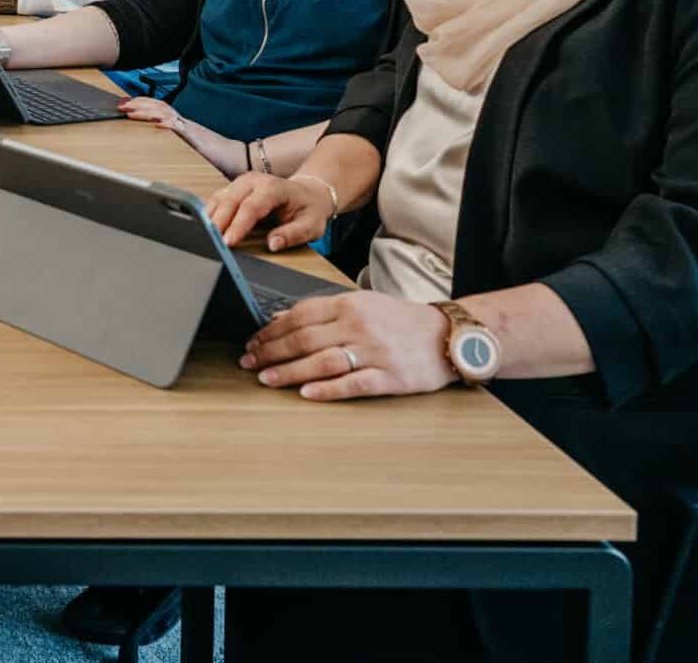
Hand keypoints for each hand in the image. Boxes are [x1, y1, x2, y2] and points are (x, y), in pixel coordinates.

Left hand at [118, 98, 246, 175]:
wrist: (240, 159)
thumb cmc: (218, 156)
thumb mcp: (192, 148)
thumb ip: (178, 144)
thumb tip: (161, 143)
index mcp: (182, 125)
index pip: (160, 109)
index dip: (142, 104)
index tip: (126, 104)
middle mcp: (185, 123)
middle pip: (159, 106)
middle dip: (138, 104)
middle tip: (120, 104)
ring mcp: (191, 128)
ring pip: (166, 113)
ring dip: (146, 110)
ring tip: (131, 110)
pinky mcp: (198, 137)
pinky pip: (181, 128)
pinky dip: (167, 124)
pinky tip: (156, 123)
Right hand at [204, 171, 333, 251]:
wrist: (308, 193)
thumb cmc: (309, 210)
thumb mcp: (311, 226)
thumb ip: (293, 235)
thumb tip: (273, 244)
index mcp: (274, 188)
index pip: (251, 207)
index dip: (237, 225)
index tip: (228, 242)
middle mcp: (254, 181)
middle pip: (230, 201)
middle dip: (218, 223)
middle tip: (211, 244)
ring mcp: (241, 183)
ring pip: (219, 199)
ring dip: (211, 219)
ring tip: (205, 238)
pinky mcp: (234, 188)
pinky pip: (217, 200)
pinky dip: (210, 214)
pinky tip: (205, 229)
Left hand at [242, 291, 456, 400]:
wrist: (448, 335)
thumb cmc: (400, 321)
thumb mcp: (362, 304)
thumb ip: (323, 311)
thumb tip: (280, 318)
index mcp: (349, 304)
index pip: (299, 316)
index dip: (270, 330)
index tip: (252, 341)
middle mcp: (359, 326)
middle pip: (304, 339)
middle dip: (271, 351)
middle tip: (248, 362)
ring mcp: (375, 352)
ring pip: (323, 361)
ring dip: (290, 372)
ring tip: (266, 379)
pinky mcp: (390, 377)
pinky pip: (353, 384)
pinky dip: (328, 389)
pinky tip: (307, 393)